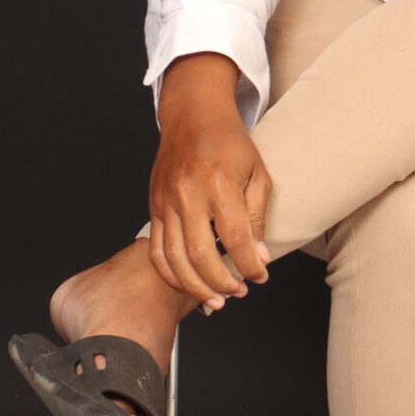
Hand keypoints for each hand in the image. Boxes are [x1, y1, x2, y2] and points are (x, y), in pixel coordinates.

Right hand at [149, 55, 271, 306]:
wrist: (193, 116)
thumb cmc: (230, 142)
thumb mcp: (257, 173)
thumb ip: (256, 216)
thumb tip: (259, 257)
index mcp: (219, 184)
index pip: (234, 238)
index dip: (249, 264)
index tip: (260, 276)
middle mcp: (188, 195)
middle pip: (201, 254)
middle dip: (222, 282)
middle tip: (239, 292)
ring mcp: (166, 202)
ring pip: (175, 258)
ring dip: (196, 286)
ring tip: (217, 299)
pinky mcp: (154, 207)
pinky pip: (156, 250)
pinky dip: (171, 274)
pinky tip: (188, 284)